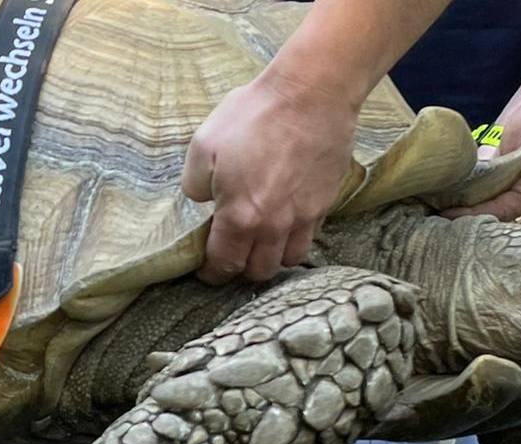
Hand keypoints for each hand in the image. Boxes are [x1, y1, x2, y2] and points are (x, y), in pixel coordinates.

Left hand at [182, 74, 357, 283]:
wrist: (312, 94)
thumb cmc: (254, 116)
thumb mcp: (203, 146)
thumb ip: (195, 185)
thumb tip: (203, 201)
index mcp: (240, 217)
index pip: (224, 264)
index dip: (211, 273)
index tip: (205, 271)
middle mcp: (274, 226)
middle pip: (258, 272)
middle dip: (240, 270)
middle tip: (230, 255)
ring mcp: (304, 216)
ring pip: (288, 260)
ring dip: (270, 258)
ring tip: (259, 243)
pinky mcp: (325, 202)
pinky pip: (309, 236)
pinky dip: (294, 238)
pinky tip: (283, 222)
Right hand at [443, 90, 520, 224]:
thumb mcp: (506, 150)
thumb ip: (486, 172)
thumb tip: (454, 188)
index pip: (498, 218)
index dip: (468, 219)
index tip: (438, 219)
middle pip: (496, 223)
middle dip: (465, 223)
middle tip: (431, 222)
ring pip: (497, 218)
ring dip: (465, 219)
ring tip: (435, 219)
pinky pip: (503, 208)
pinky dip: (474, 211)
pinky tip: (451, 212)